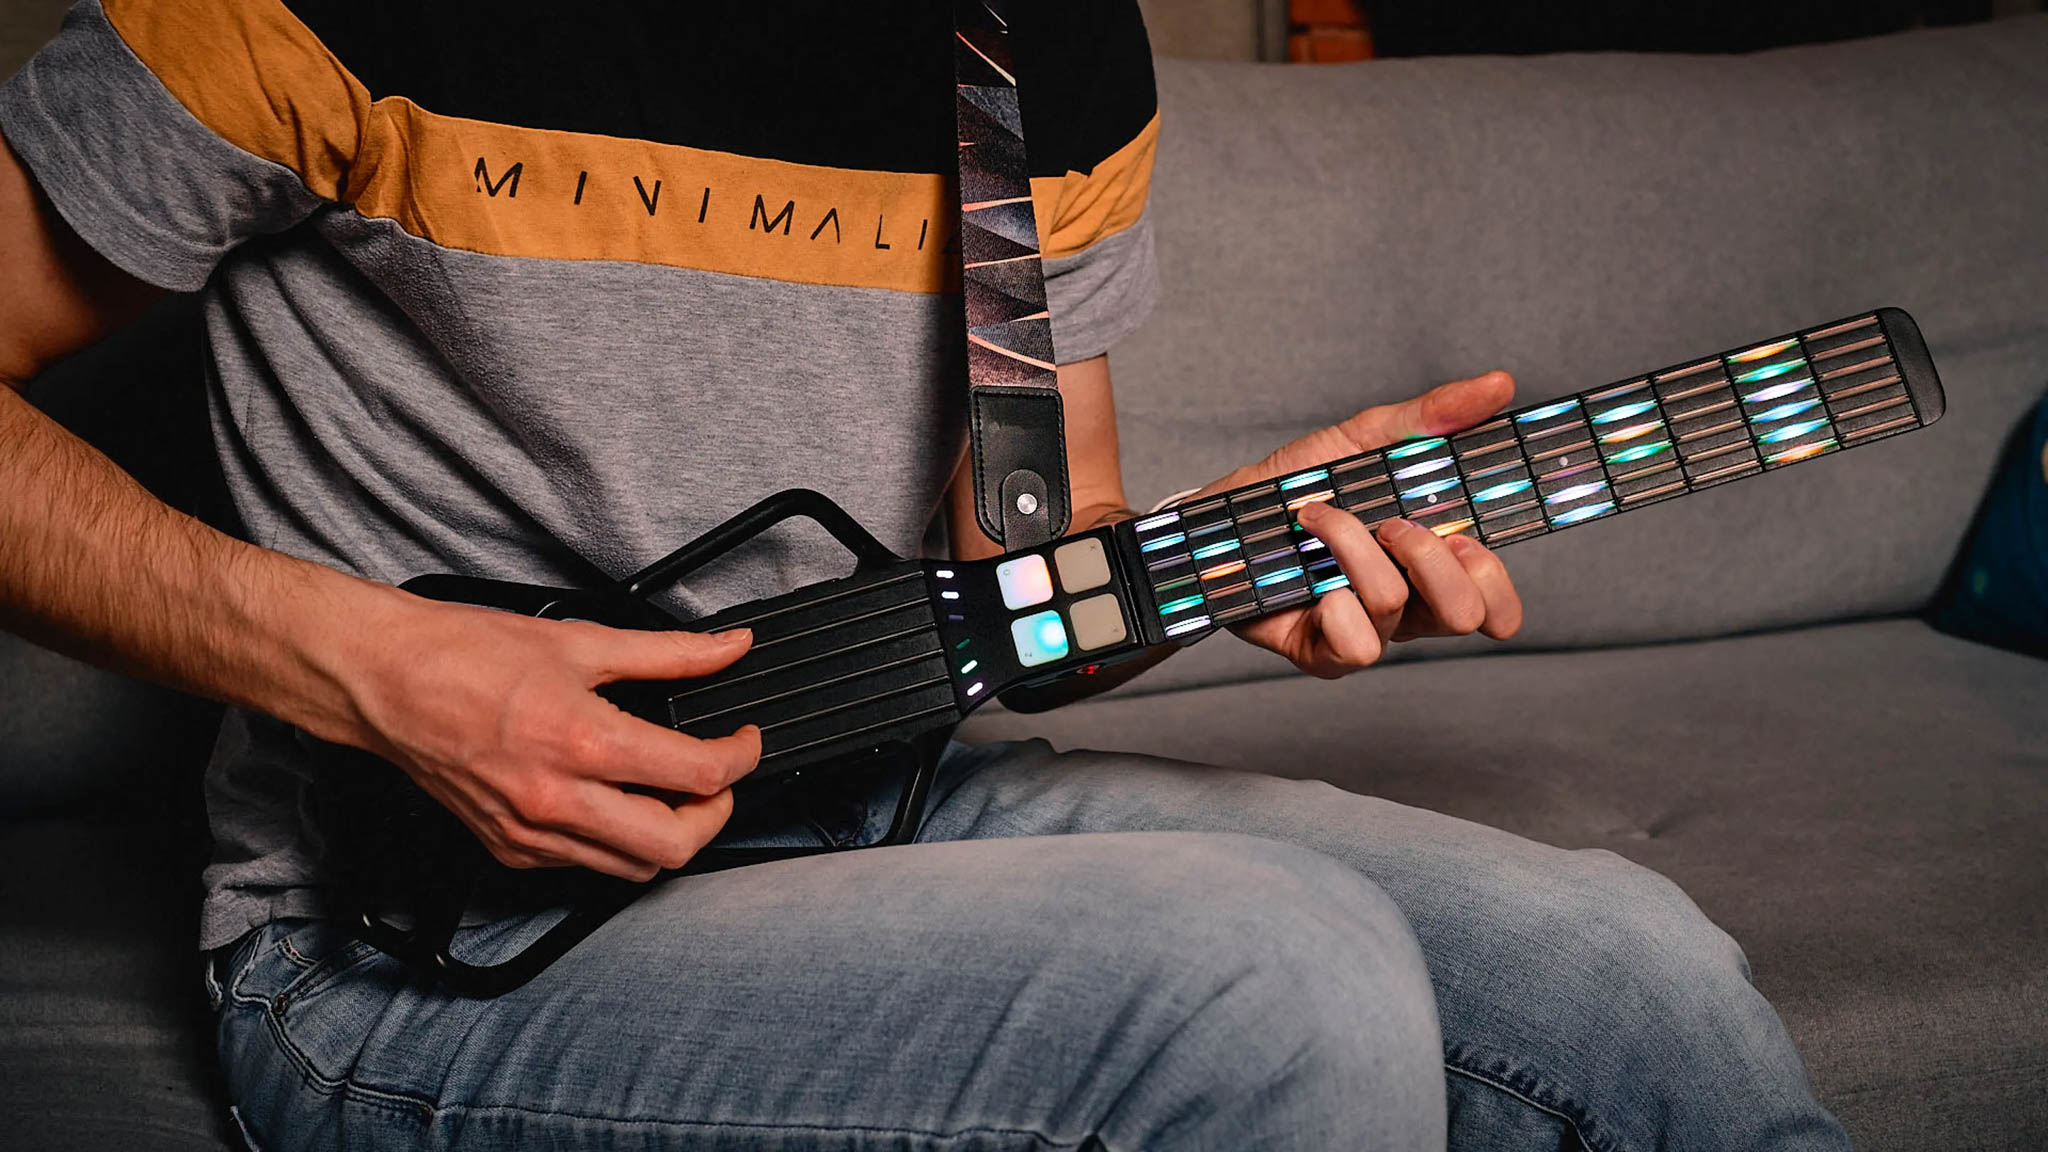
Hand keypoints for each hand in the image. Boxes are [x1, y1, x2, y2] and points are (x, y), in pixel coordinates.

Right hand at [341, 594, 760, 879]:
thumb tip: (726, 648)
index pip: (696, 775)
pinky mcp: (509, 849)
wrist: (384, 680)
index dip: (741, 758)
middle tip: (718, 779)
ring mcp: (530, 833)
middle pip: (675, 846)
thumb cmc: (465, 654)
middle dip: (715, 814)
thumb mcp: (583, 641)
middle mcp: (558, 800)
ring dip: (668, 836)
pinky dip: (615, 843)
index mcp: (583, 742)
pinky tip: (615, 802)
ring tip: (673, 793)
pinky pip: (584, 866)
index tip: (745, 741)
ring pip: (633, 868)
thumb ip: (670, 654)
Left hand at [1200, 372, 1525, 678]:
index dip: (1496, 582)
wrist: (1216, 515)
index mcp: (1431, 563)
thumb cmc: (1295, 483)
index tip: (1467, 538)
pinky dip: (1338, 609)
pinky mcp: (1321, 651)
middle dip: (1433, 560)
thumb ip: (1432, 415)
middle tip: (1391, 524)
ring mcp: (1364, 629)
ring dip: (1359, 554)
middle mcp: (1407, 604)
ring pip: (1397, 610)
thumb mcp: (1363, 436)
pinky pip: (1356, 648)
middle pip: (1465, 614)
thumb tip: (1499, 382)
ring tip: (1319, 520)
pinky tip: (1314, 583)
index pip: (1497, 606)